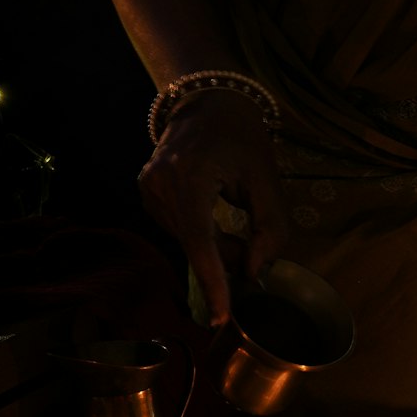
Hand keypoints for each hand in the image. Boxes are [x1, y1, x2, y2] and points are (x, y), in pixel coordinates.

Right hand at [138, 89, 288, 324]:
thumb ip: (269, 229)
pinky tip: (216, 221)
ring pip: (185, 240)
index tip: (221, 317)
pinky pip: (177, 229)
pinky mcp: (147, 192)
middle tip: (252, 253)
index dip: (213, 283)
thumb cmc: (242, 136)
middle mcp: (159, 185)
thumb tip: (255, 273)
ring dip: (213, 247)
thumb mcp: (267, 180)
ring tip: (236, 228)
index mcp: (190, 177)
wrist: (206, 99)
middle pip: (193, 245)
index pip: (201, 243)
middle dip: (224, 261)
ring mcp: (148, 188)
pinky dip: (200, 235)